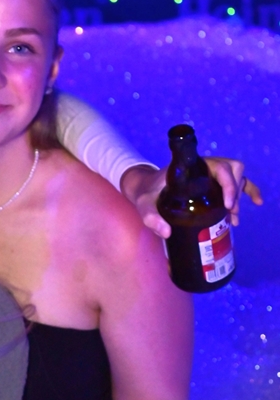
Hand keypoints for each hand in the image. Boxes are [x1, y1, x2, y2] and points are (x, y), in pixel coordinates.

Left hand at [121, 160, 262, 239]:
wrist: (144, 189)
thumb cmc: (145, 192)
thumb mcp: (143, 204)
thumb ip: (150, 217)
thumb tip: (166, 233)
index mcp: (190, 166)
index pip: (219, 166)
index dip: (228, 184)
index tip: (227, 204)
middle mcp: (203, 167)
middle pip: (232, 171)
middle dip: (234, 192)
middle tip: (228, 212)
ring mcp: (209, 175)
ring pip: (236, 177)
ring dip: (239, 196)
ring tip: (233, 218)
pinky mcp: (211, 184)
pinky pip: (234, 183)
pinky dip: (247, 191)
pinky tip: (256, 203)